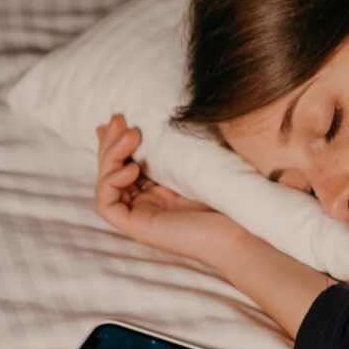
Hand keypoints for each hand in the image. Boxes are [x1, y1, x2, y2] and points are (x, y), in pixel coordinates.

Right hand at [95, 114, 250, 265]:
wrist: (242, 230)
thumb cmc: (227, 197)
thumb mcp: (195, 163)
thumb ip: (172, 148)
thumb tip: (151, 122)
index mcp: (159, 189)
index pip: (125, 162)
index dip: (116, 141)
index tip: (121, 118)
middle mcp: (147, 202)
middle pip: (110, 170)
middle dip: (110, 142)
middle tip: (119, 119)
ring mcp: (141, 215)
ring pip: (105, 185)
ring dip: (109, 156)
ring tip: (131, 136)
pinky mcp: (137, 228)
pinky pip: (106, 206)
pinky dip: (111, 183)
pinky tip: (132, 169)